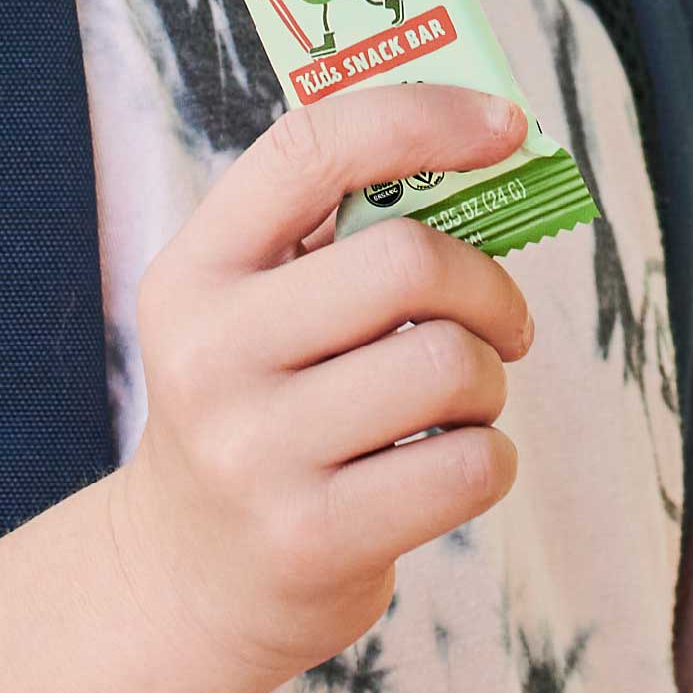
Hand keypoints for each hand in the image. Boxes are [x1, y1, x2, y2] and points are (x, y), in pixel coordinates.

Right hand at [105, 81, 534, 688]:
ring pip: (451, 365)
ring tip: (461, 400)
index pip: (310, 147)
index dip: (421, 117)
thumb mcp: (251, 306)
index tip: (505, 123)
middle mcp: (211, 350)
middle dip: (486, 284)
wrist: (187, 575)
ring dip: (489, 378)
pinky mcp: (315, 537)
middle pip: (407, 262)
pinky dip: (490, 457)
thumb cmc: (259, 403)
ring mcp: (256, 450)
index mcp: (196, 267)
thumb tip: (481, 148)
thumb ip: (334, 232)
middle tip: (499, 317)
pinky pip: (469, 466)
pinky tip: (450, 464)